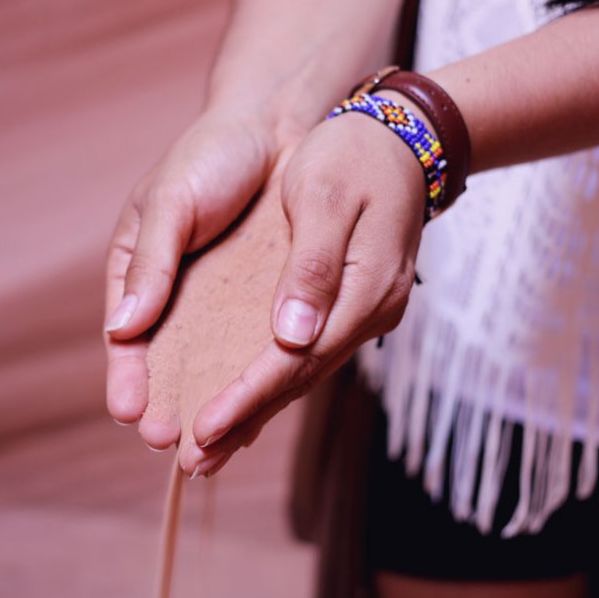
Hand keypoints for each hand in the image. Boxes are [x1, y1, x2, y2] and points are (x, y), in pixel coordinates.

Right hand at [104, 107, 286, 445]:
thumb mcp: (170, 204)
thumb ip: (150, 266)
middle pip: (166, 361)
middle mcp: (175, 295)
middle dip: (165, 403)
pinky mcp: (260, 304)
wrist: (278, 127)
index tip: (130, 411)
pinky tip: (254, 415)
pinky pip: (253, 349)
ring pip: (210, 364)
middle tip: (168, 440)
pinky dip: (251, 380)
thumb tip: (121, 329)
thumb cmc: (211, 155)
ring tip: (208, 446)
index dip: (126, 375)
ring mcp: (219, 303)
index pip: (125, 336)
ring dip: (207, 403)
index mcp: (139, 272)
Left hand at [183, 94, 428, 471]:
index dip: (247, 398)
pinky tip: (249, 402)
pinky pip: (310, 354)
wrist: (403, 134)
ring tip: (211, 448)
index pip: (295, 361)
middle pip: (298, 379)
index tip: (203, 431)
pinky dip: (276, 381)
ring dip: (258, 410)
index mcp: (364, 290)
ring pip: (304, 373)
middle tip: (195, 463)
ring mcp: (367, 312)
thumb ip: (309, 268)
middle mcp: (370, 313)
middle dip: (245, 420)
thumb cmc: (353, 154)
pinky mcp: (354, 306)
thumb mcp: (324, 197)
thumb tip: (290, 337)